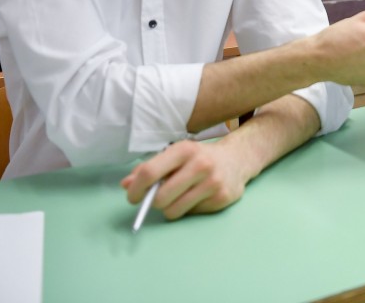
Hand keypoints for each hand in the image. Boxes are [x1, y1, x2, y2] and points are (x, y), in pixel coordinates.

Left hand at [122, 140, 250, 220]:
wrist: (238, 158)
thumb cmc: (199, 157)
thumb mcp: (176, 155)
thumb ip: (149, 168)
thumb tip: (125, 184)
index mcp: (184, 150)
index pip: (150, 172)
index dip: (136, 189)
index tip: (133, 197)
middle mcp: (200, 164)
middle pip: (160, 198)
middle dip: (154, 202)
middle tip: (159, 198)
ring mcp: (212, 182)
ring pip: (174, 211)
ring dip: (170, 208)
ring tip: (178, 197)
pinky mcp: (221, 198)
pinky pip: (191, 213)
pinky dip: (189, 209)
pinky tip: (198, 197)